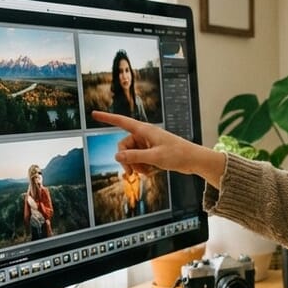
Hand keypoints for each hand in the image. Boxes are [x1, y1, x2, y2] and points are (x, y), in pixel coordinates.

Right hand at [91, 111, 225, 186]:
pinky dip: (143, 168)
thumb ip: (134, 157)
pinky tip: (152, 173)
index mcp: (145, 130)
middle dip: (126, 160)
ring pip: (132, 156)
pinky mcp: (153, 153)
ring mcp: (148, 145)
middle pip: (124, 146)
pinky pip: (140, 161)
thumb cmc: (178, 155)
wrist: (195, 161)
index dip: (107, 118)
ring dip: (136, 166)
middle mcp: (145, 136)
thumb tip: (116, 157)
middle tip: (132, 173)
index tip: (93, 113)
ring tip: (147, 173)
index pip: (122, 122)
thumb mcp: (155, 157)